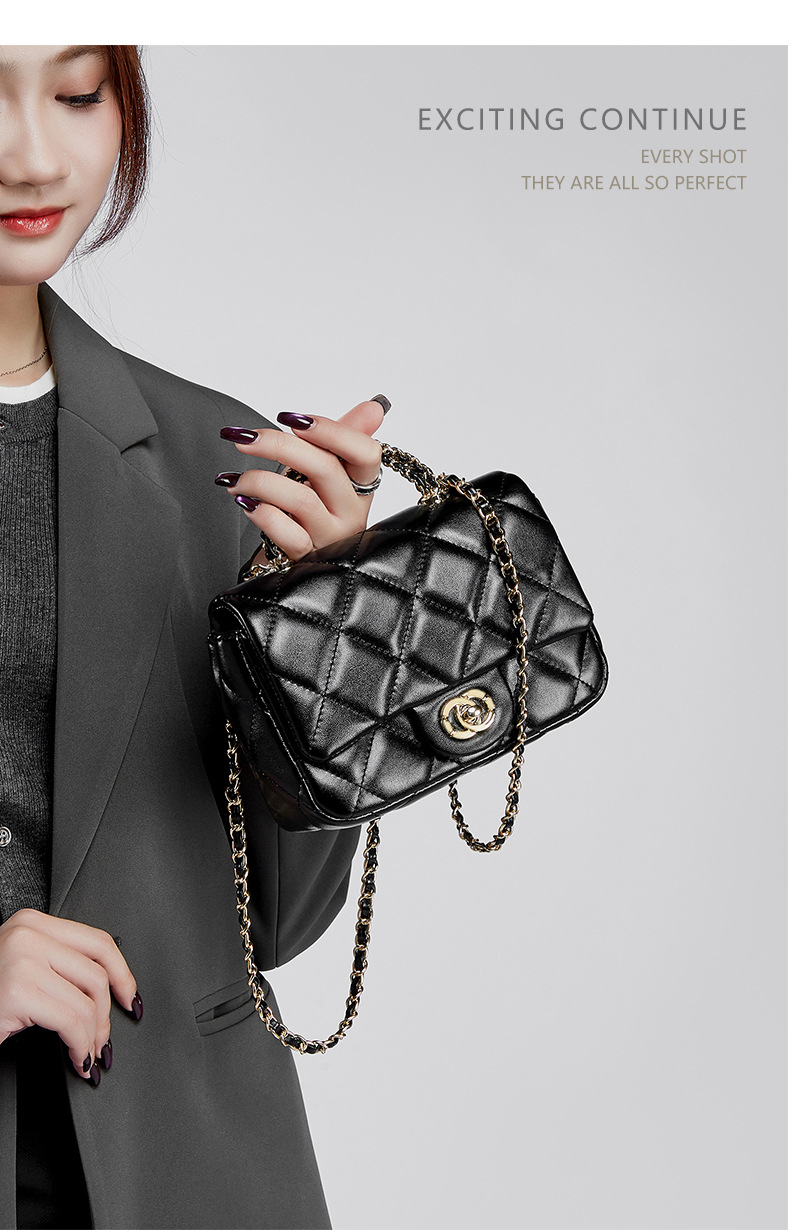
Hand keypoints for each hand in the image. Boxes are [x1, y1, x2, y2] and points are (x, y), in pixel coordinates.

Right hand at [0, 908, 140, 1082]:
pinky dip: (80, 1046)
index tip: (129, 997)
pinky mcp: (18, 991)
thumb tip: (106, 987)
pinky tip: (76, 1058)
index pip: (97, 941)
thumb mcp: (22, 967)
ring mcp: (22, 960)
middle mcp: (28, 933)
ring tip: (88, 1054)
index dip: (122, 973)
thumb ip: (56, 964)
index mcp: (32, 922)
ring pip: (87, 1001)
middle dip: (106, 1016)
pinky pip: (71, 1022)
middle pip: (96, 973)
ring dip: (94, 1037)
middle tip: (103, 1042)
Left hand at [216, 397, 386, 561]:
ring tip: (233, 479)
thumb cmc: (312, 508)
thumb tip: (374, 407)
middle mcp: (352, 511)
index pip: (366, 452)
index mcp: (361, 485)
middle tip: (244, 438)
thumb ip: (345, 438)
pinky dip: (262, 513)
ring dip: (260, 481)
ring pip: (301, 499)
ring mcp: (331, 537)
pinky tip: (244, 501)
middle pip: (325, 468)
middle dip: (279, 445)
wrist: (297, 558)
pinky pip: (287, 534)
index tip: (291, 418)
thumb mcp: (328, 471)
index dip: (332, 431)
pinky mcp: (308, 559)